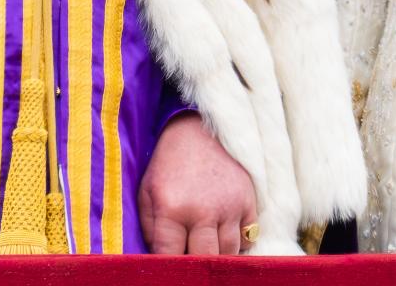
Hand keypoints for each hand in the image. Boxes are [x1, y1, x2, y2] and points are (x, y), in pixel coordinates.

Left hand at [138, 111, 257, 254]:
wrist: (199, 127)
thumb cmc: (168, 164)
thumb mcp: (147, 192)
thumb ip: (151, 231)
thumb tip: (162, 263)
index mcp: (172, 208)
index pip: (171, 258)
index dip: (170, 269)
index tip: (171, 268)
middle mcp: (203, 211)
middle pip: (205, 262)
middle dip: (197, 266)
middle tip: (190, 258)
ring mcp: (229, 206)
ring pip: (228, 255)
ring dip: (217, 256)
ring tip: (206, 245)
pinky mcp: (248, 200)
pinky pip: (248, 239)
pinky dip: (237, 244)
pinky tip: (223, 234)